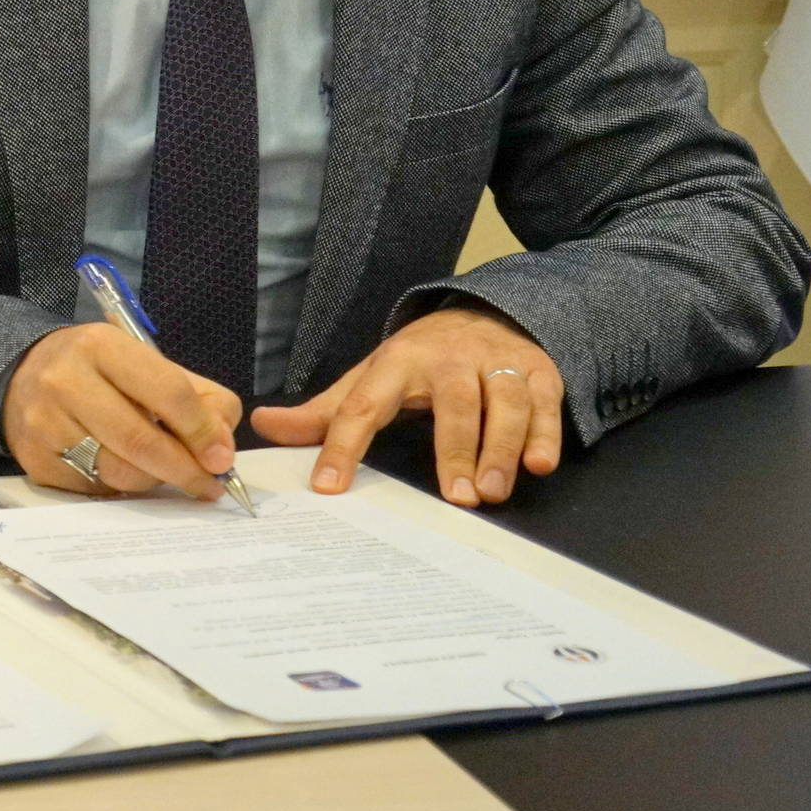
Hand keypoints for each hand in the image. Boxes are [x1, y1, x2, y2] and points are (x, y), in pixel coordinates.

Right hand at [1, 324, 244, 501]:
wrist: (23, 376)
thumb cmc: (101, 372)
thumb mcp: (148, 366)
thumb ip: (199, 400)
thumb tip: (220, 452)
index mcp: (101, 346)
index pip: (167, 392)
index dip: (202, 431)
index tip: (222, 460)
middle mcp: (65, 381)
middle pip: (141, 441)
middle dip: (184, 469)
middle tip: (208, 485)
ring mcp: (45, 423)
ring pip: (119, 471)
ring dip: (153, 480)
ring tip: (161, 472)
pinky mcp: (36, 460)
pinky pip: (95, 489)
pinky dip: (121, 487)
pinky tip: (123, 470)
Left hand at [254, 306, 560, 506]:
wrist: (485, 313)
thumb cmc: (418, 360)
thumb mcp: (369, 378)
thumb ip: (323, 411)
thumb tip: (263, 424)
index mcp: (396, 362)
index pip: (364, 406)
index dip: (343, 446)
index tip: (330, 486)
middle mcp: (449, 359)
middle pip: (454, 404)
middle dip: (455, 450)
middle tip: (457, 498)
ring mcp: (497, 364)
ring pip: (504, 403)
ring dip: (501, 448)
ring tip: (491, 491)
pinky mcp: (539, 371)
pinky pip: (545, 402)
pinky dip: (546, 433)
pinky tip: (540, 464)